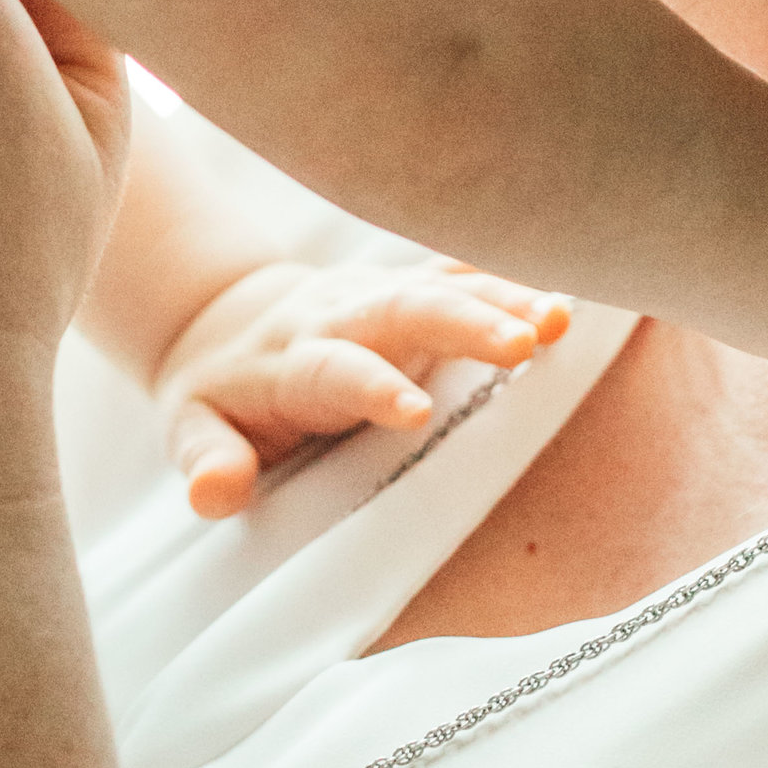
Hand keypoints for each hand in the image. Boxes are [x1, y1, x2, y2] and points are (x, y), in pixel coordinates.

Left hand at [157, 260, 572, 517]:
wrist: (227, 317)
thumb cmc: (222, 394)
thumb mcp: (193, 429)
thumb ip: (208, 459)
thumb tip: (213, 493)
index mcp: (294, 360)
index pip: (334, 369)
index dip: (371, 386)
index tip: (412, 411)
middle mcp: (344, 316)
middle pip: (407, 309)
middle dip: (467, 322)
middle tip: (528, 342)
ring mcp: (384, 294)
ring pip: (448, 284)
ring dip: (507, 295)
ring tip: (566, 318)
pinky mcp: (414, 285)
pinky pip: (468, 274)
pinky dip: (517, 276)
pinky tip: (574, 286)